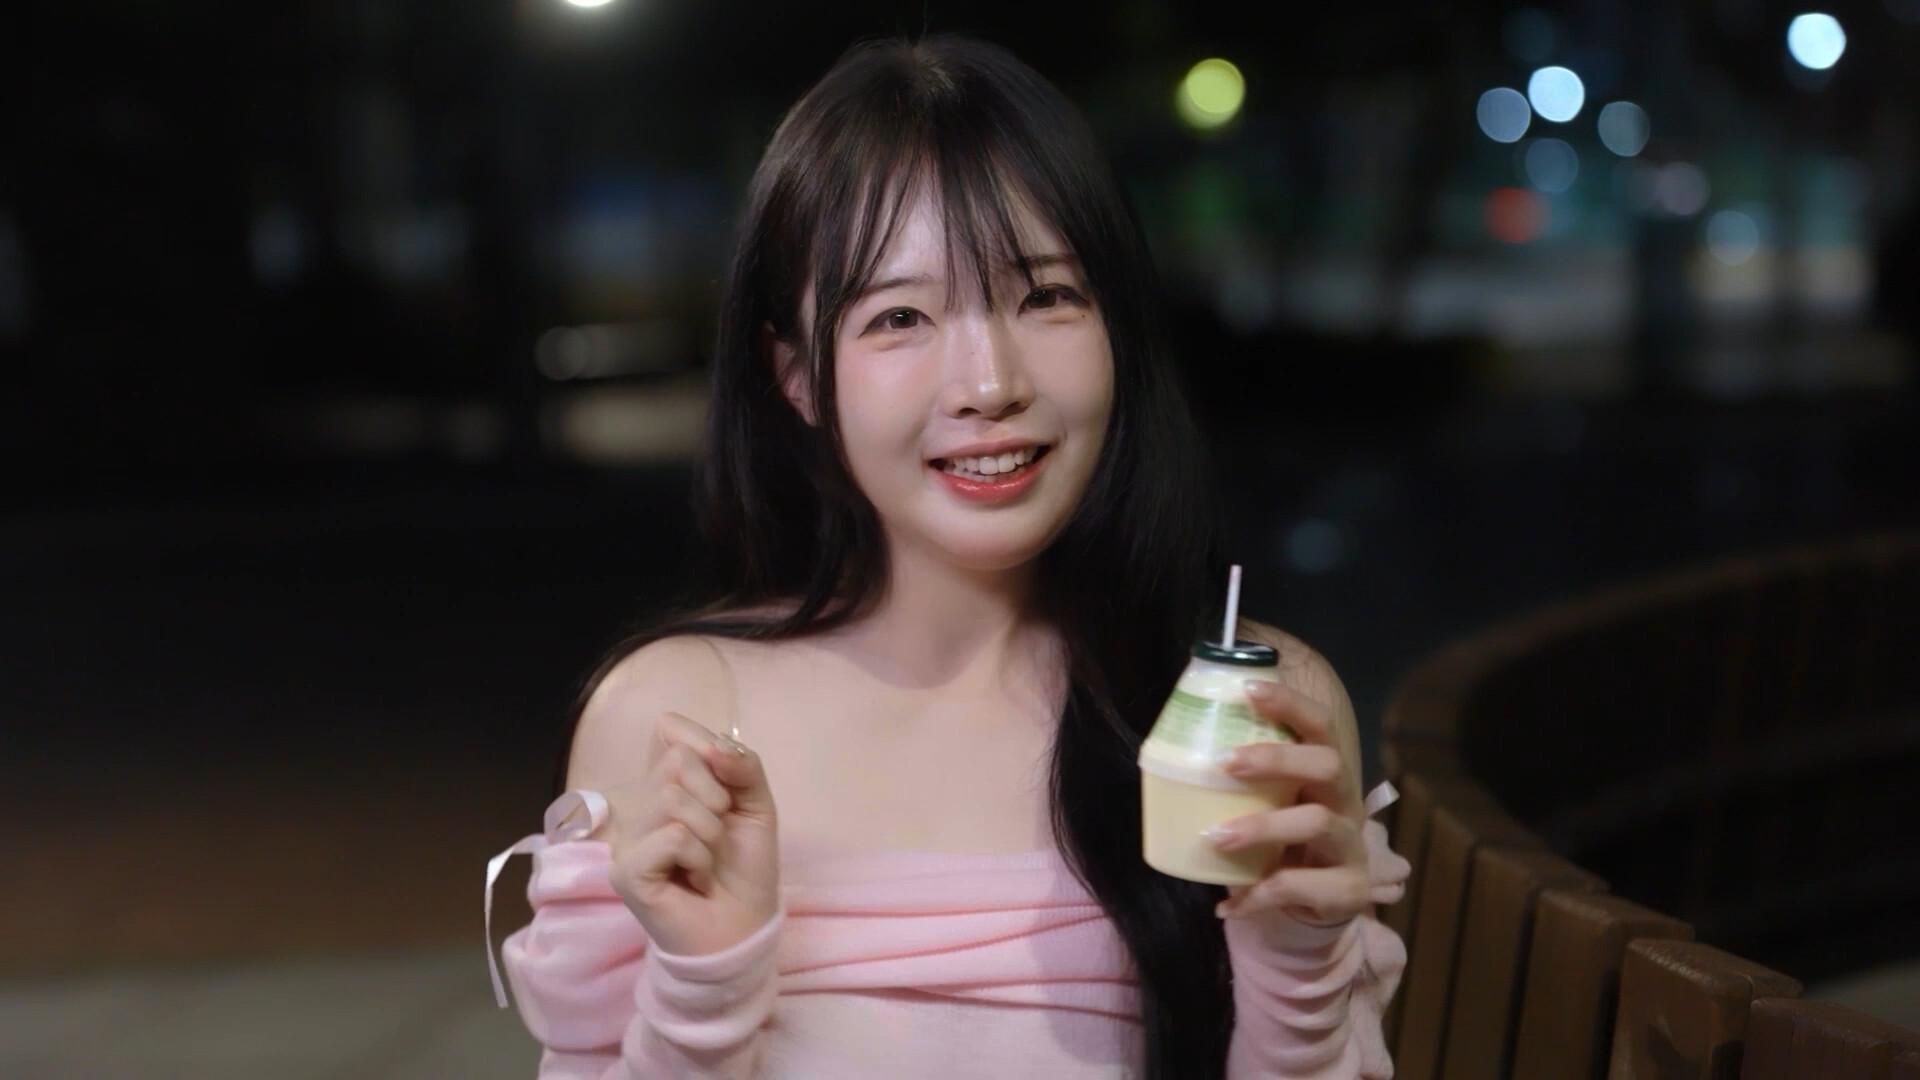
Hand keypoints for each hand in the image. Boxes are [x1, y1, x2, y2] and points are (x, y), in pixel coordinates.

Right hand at [596, 712, 779, 955]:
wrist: (743, 930)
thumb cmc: (745, 870)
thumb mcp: (756, 806)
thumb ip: (743, 766)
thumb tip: (716, 745)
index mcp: (664, 786)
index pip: (668, 729)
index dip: (704, 746)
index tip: (727, 783)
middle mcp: (638, 808)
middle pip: (676, 761)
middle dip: (717, 797)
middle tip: (719, 837)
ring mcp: (627, 840)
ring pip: (673, 798)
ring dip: (710, 832)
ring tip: (707, 861)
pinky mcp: (627, 870)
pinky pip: (672, 836)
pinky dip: (698, 856)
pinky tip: (695, 879)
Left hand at [1208, 680, 1369, 927]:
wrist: (1321, 904)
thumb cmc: (1286, 842)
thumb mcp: (1271, 806)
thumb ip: (1242, 784)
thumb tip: (1170, 757)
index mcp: (1325, 774)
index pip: (1320, 726)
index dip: (1290, 704)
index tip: (1247, 690)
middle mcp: (1346, 803)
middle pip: (1329, 764)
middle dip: (1277, 758)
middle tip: (1225, 761)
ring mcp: (1352, 847)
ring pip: (1317, 822)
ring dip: (1262, 826)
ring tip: (1216, 836)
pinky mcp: (1348, 891)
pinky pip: (1299, 886)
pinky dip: (1257, 894)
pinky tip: (1228, 903)